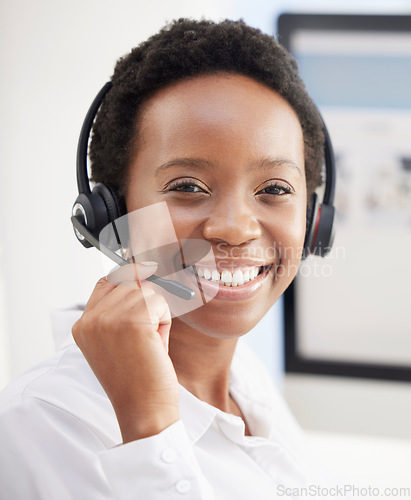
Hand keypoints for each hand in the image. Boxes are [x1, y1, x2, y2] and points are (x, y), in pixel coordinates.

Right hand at [72, 262, 179, 442]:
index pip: (106, 282)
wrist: (144, 410)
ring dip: (157, 314)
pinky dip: (165, 321)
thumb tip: (141, 273)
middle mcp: (91, 320)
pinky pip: (159, 302)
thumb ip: (120, 310)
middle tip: (147, 335)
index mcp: (83, 325)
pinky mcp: (133, 322)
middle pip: (130, 283)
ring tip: (150, 343)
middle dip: (146, 303)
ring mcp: (109, 319)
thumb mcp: (117, 341)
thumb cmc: (137, 378)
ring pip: (147, 292)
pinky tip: (157, 344)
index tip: (145, 277)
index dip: (129, 278)